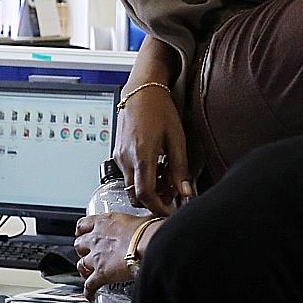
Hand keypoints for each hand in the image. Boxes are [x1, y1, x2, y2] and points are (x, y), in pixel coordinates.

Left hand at [75, 212, 153, 299]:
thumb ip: (135, 224)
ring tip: (88, 273)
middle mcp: (97, 239)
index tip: (84, 233)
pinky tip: (91, 295)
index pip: (83, 225)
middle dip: (83, 250)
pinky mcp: (101, 274)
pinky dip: (89, 291)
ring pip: (81, 265)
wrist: (152, 245)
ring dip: (84, 269)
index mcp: (106, 222)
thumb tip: (145, 225)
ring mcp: (97, 257)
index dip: (82, 231)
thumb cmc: (151, 232)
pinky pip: (89, 286)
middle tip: (89, 253)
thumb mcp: (141, 219)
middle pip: (79, 245)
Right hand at [114, 85, 190, 216]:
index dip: (157, 207)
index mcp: (141, 155)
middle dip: (153, 200)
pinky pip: (127, 175)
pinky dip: (141, 178)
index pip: (145, 194)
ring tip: (165, 175)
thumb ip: (180, 168)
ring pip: (130, 187)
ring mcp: (119, 156)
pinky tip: (155, 165)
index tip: (170, 211)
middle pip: (136, 195)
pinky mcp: (117, 153)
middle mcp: (125, 159)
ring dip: (147, 188)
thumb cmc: (159, 110)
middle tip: (171, 192)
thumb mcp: (176, 139)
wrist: (141, 91)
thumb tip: (185, 191)